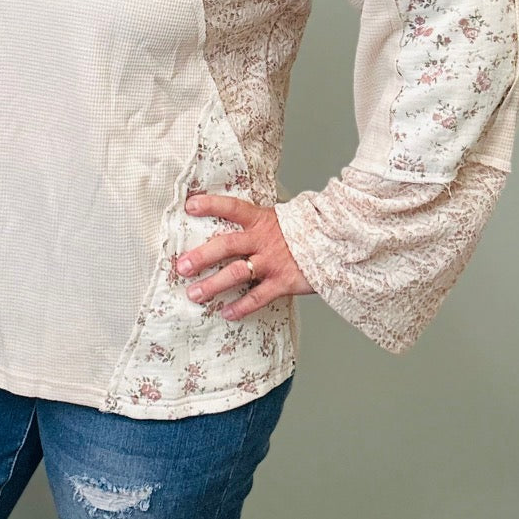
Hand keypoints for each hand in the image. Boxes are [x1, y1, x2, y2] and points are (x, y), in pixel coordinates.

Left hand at [176, 194, 312, 320]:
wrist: (337, 242)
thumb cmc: (305, 231)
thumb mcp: (281, 218)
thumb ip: (259, 222)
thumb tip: (237, 222)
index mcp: (262, 219)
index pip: (232, 207)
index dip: (211, 204)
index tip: (189, 206)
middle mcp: (263, 239)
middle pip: (227, 245)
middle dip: (202, 256)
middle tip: (181, 266)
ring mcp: (272, 261)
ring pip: (237, 273)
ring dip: (213, 285)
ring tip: (194, 294)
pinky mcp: (283, 282)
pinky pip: (257, 297)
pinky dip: (241, 307)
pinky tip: (226, 313)